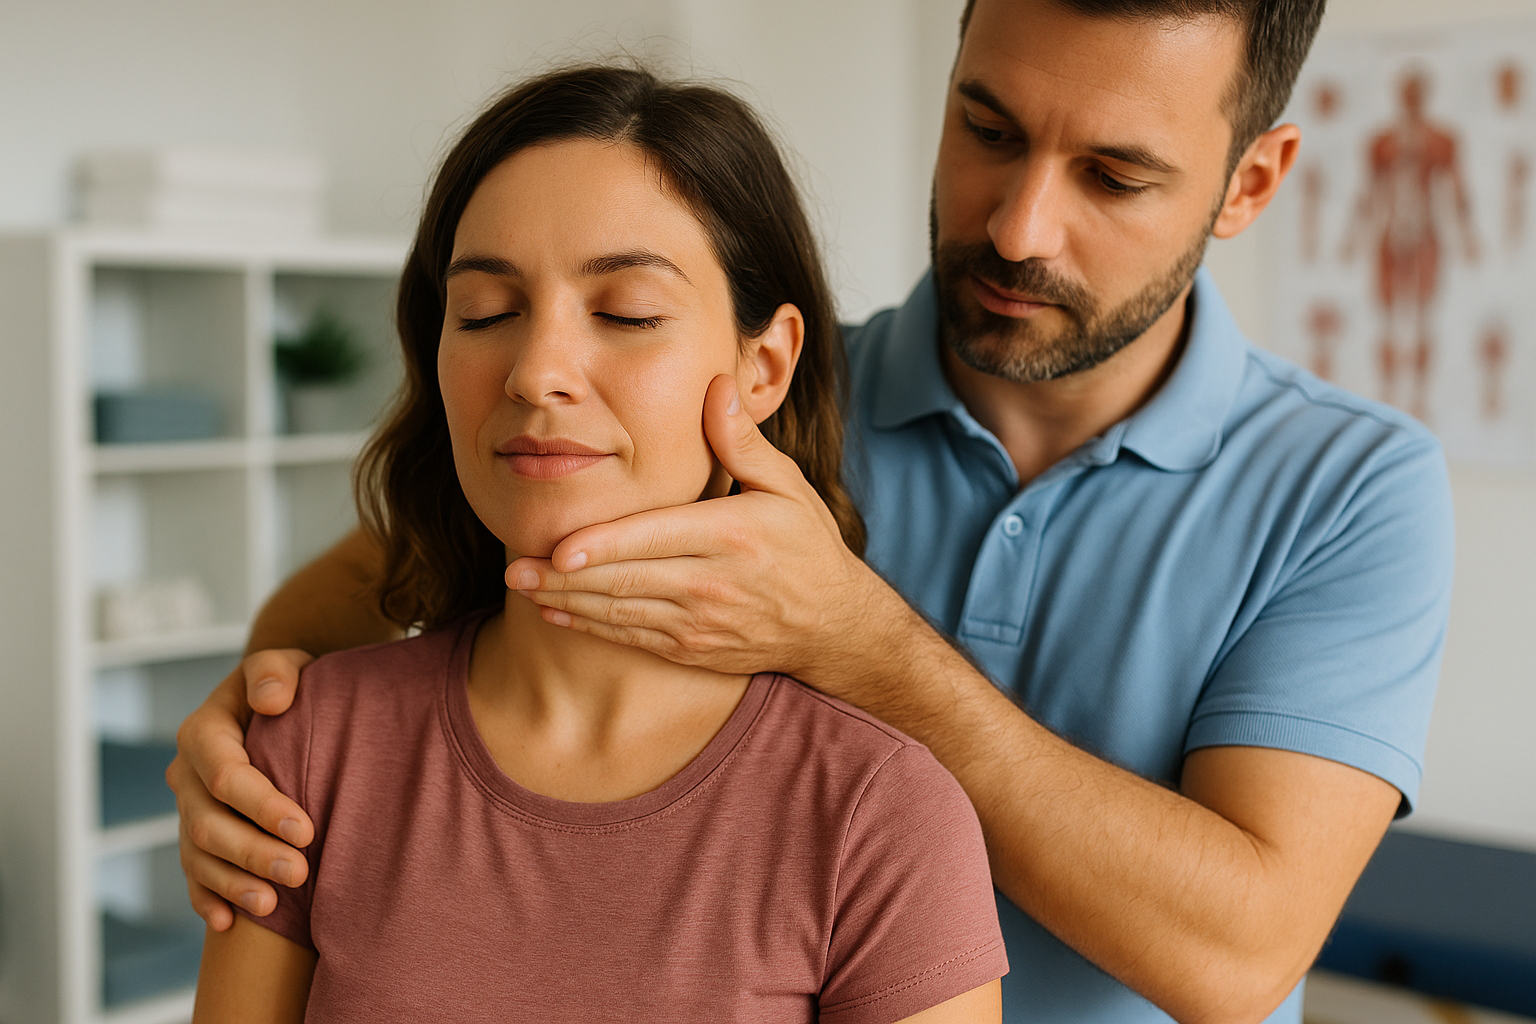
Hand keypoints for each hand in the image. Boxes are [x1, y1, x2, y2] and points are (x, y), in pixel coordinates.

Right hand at [168, 649, 315, 929]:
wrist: (275, 704)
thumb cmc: (287, 684)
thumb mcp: (284, 663)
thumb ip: (275, 672)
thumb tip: (272, 700)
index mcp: (204, 733)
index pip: (227, 776)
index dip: (263, 806)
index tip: (306, 829)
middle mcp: (187, 775)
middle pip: (209, 824)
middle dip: (252, 853)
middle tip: (299, 873)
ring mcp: (188, 809)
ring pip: (199, 856)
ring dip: (233, 884)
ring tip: (272, 907)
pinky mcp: (196, 835)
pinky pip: (193, 874)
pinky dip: (207, 899)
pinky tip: (227, 923)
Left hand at [506, 374, 897, 687]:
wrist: (833, 626)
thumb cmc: (806, 546)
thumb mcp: (786, 486)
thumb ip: (742, 440)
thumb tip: (715, 384)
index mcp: (733, 536)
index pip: (656, 540)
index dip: (604, 548)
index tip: (559, 549)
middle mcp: (714, 584)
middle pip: (628, 582)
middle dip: (565, 579)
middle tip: (513, 570)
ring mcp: (701, 623)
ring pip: (623, 614)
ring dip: (568, 604)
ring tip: (521, 588)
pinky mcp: (692, 650)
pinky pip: (633, 639)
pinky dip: (591, 627)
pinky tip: (556, 613)